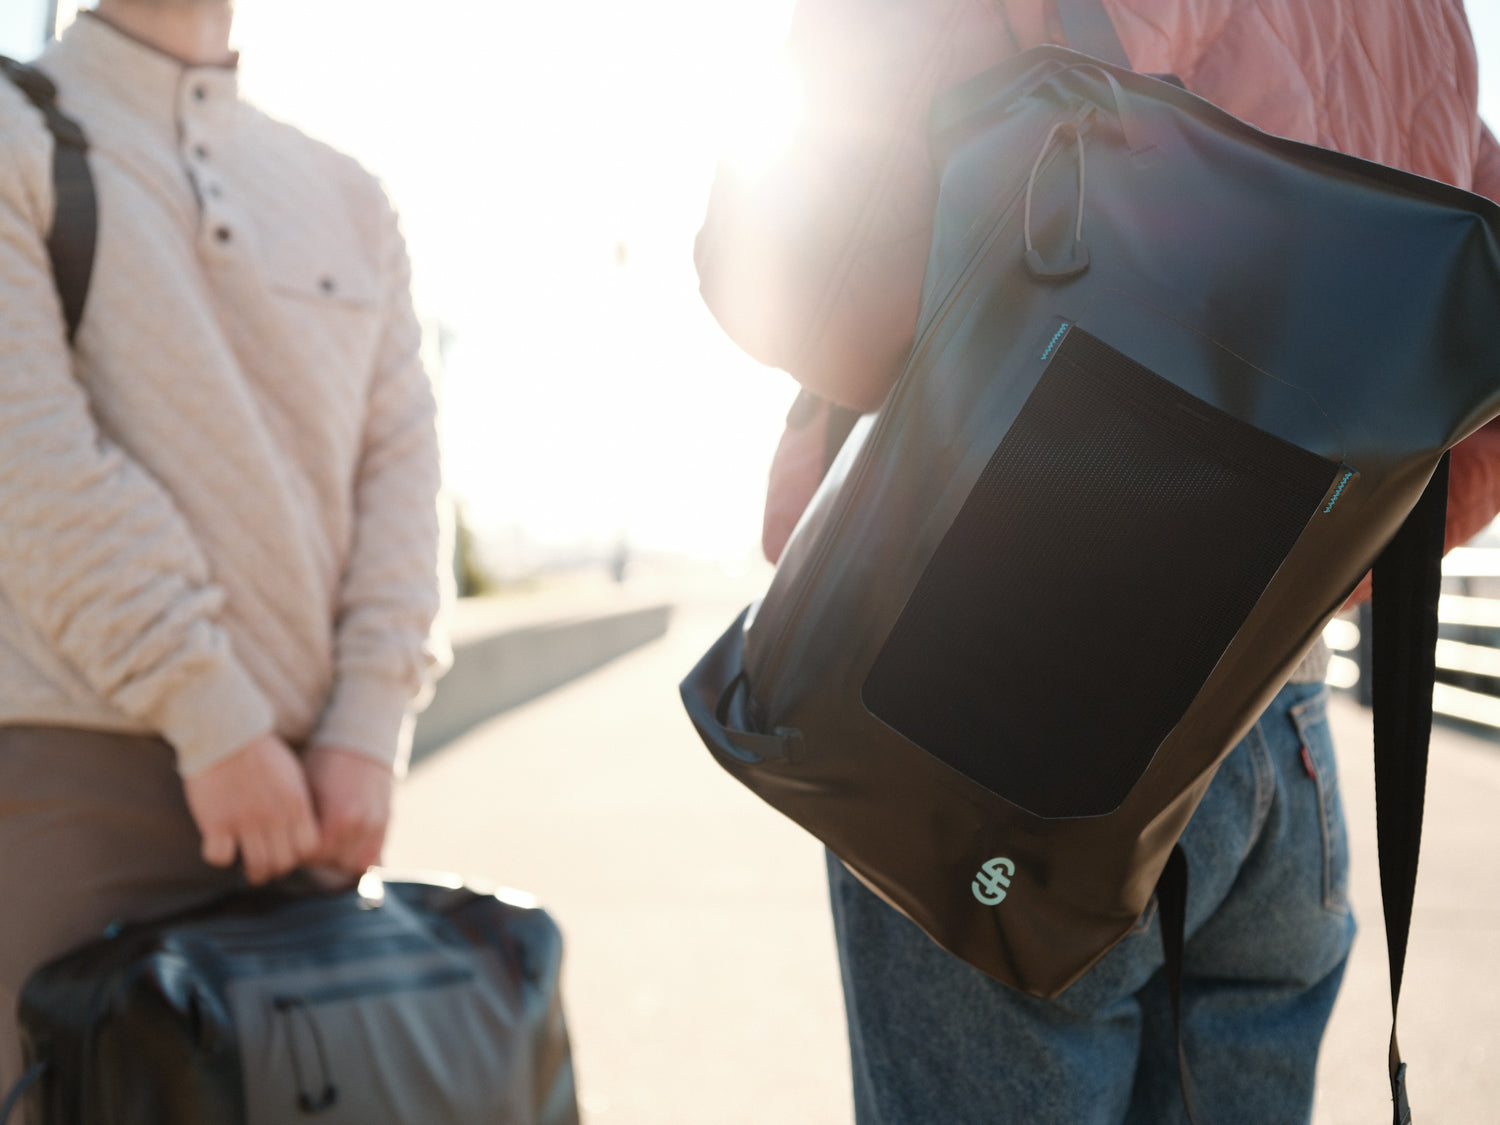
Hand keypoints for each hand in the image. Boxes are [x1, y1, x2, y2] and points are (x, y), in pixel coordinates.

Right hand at [182, 732, 319, 884]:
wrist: (227, 732)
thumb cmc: (261, 752)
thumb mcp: (292, 775)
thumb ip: (298, 804)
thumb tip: (301, 828)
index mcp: (296, 804)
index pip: (308, 848)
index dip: (299, 855)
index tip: (288, 851)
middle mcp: (274, 817)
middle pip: (283, 863)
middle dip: (276, 868)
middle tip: (266, 863)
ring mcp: (245, 821)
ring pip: (256, 867)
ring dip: (252, 871)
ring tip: (247, 866)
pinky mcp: (216, 822)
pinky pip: (220, 857)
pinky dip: (219, 856)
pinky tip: (218, 845)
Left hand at [303, 744, 393, 878]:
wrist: (361, 742)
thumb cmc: (324, 763)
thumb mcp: (304, 789)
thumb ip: (300, 822)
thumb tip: (283, 845)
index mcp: (338, 819)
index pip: (309, 854)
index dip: (297, 847)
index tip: (290, 839)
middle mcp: (360, 827)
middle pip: (329, 862)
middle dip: (316, 854)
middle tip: (306, 839)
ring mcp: (376, 827)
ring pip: (351, 864)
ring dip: (337, 858)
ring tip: (326, 841)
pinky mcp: (386, 825)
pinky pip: (371, 856)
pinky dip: (357, 855)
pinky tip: (344, 844)